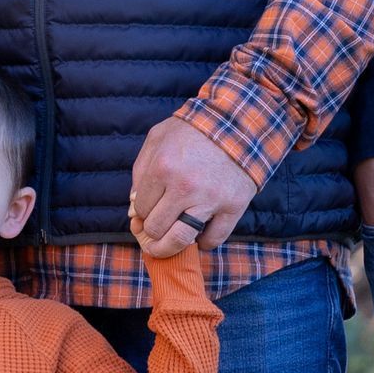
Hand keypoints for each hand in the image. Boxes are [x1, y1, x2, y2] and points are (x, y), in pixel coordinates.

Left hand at [128, 116, 257, 256]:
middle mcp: (184, 187)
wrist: (239, 124)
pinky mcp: (233, 207)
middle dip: (151, 231)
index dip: (140, 212)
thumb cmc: (194, 130)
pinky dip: (203, 243)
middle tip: (154, 228)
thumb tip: (134, 208)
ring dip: (168, 249)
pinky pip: (213, 239)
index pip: (140, 208)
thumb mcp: (158, 138)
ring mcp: (210, 199)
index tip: (147, 209)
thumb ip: (140, 170)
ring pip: (179, 240)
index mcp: (162, 168)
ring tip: (165, 247)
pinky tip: (197, 236)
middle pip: (155, 228)